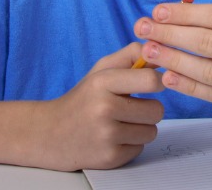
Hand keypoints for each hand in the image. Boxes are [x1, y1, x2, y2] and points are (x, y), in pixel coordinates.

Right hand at [30, 43, 164, 170]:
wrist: (49, 134)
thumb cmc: (85, 97)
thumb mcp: (103, 69)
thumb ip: (133, 55)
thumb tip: (161, 53)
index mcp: (103, 82)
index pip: (151, 80)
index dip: (158, 81)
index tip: (152, 83)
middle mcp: (104, 109)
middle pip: (157, 110)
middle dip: (149, 109)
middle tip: (131, 107)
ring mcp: (106, 136)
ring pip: (151, 131)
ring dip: (141, 128)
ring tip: (120, 123)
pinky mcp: (109, 158)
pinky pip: (140, 148)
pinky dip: (131, 144)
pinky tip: (113, 138)